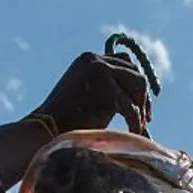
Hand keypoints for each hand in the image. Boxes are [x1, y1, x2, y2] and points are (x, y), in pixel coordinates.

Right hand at [31, 49, 157, 135]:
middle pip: (135, 70)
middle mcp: (95, 59)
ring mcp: (99, 70)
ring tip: (139, 126)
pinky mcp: (104, 87)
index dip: (135, 84)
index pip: (125, 62)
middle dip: (142, 96)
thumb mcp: (91, 96)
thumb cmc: (67, 120)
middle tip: (146, 120)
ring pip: (138, 83)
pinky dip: (135, 121)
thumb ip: (110, 88)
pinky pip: (130, 106)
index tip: (140, 107)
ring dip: (141, 107)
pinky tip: (134, 133)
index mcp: (89, 59)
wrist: (46, 130)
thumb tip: (139, 98)